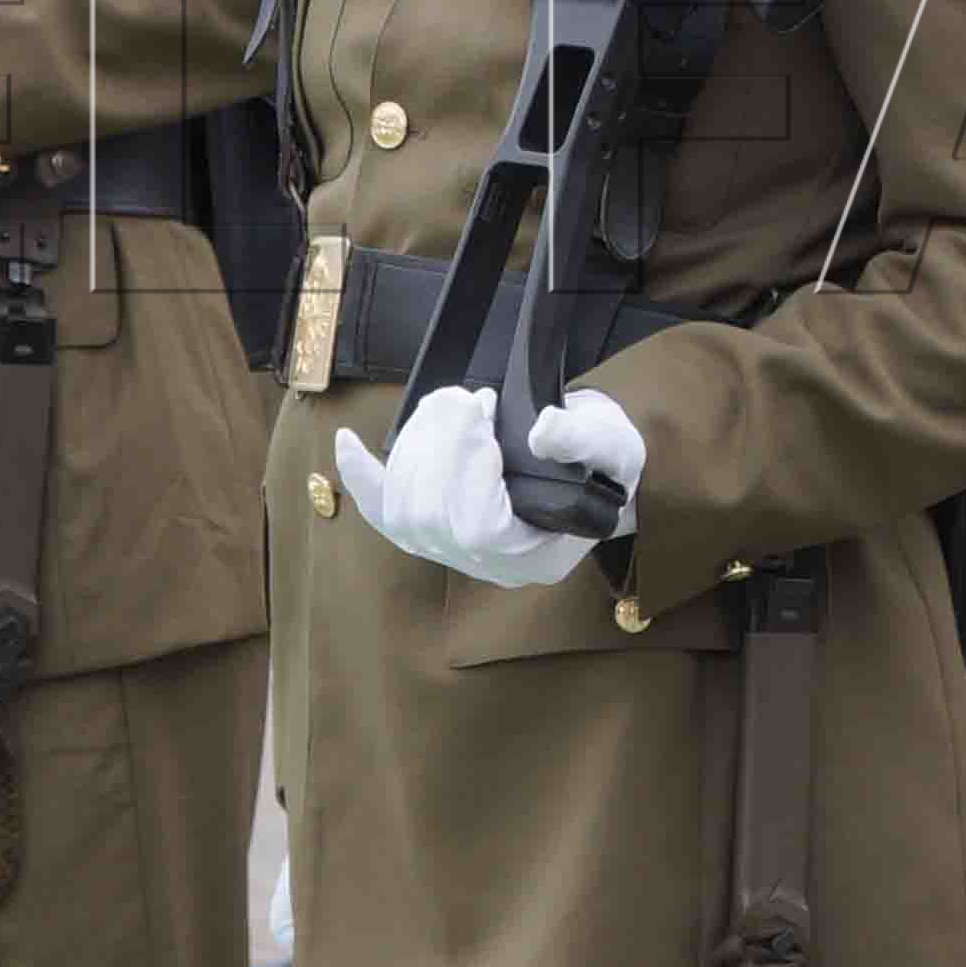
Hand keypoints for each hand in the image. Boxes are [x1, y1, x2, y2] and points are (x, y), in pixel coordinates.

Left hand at [329, 383, 643, 588]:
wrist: (593, 472)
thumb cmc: (607, 466)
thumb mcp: (617, 448)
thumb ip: (585, 442)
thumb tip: (544, 430)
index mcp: (535, 557)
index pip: (477, 530)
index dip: (467, 469)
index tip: (483, 412)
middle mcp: (488, 568)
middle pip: (430, 518)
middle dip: (436, 447)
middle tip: (465, 398)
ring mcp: (454, 554)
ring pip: (402, 512)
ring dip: (413, 448)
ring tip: (448, 406)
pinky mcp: (431, 529)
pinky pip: (383, 513)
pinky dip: (362, 477)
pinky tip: (348, 444)